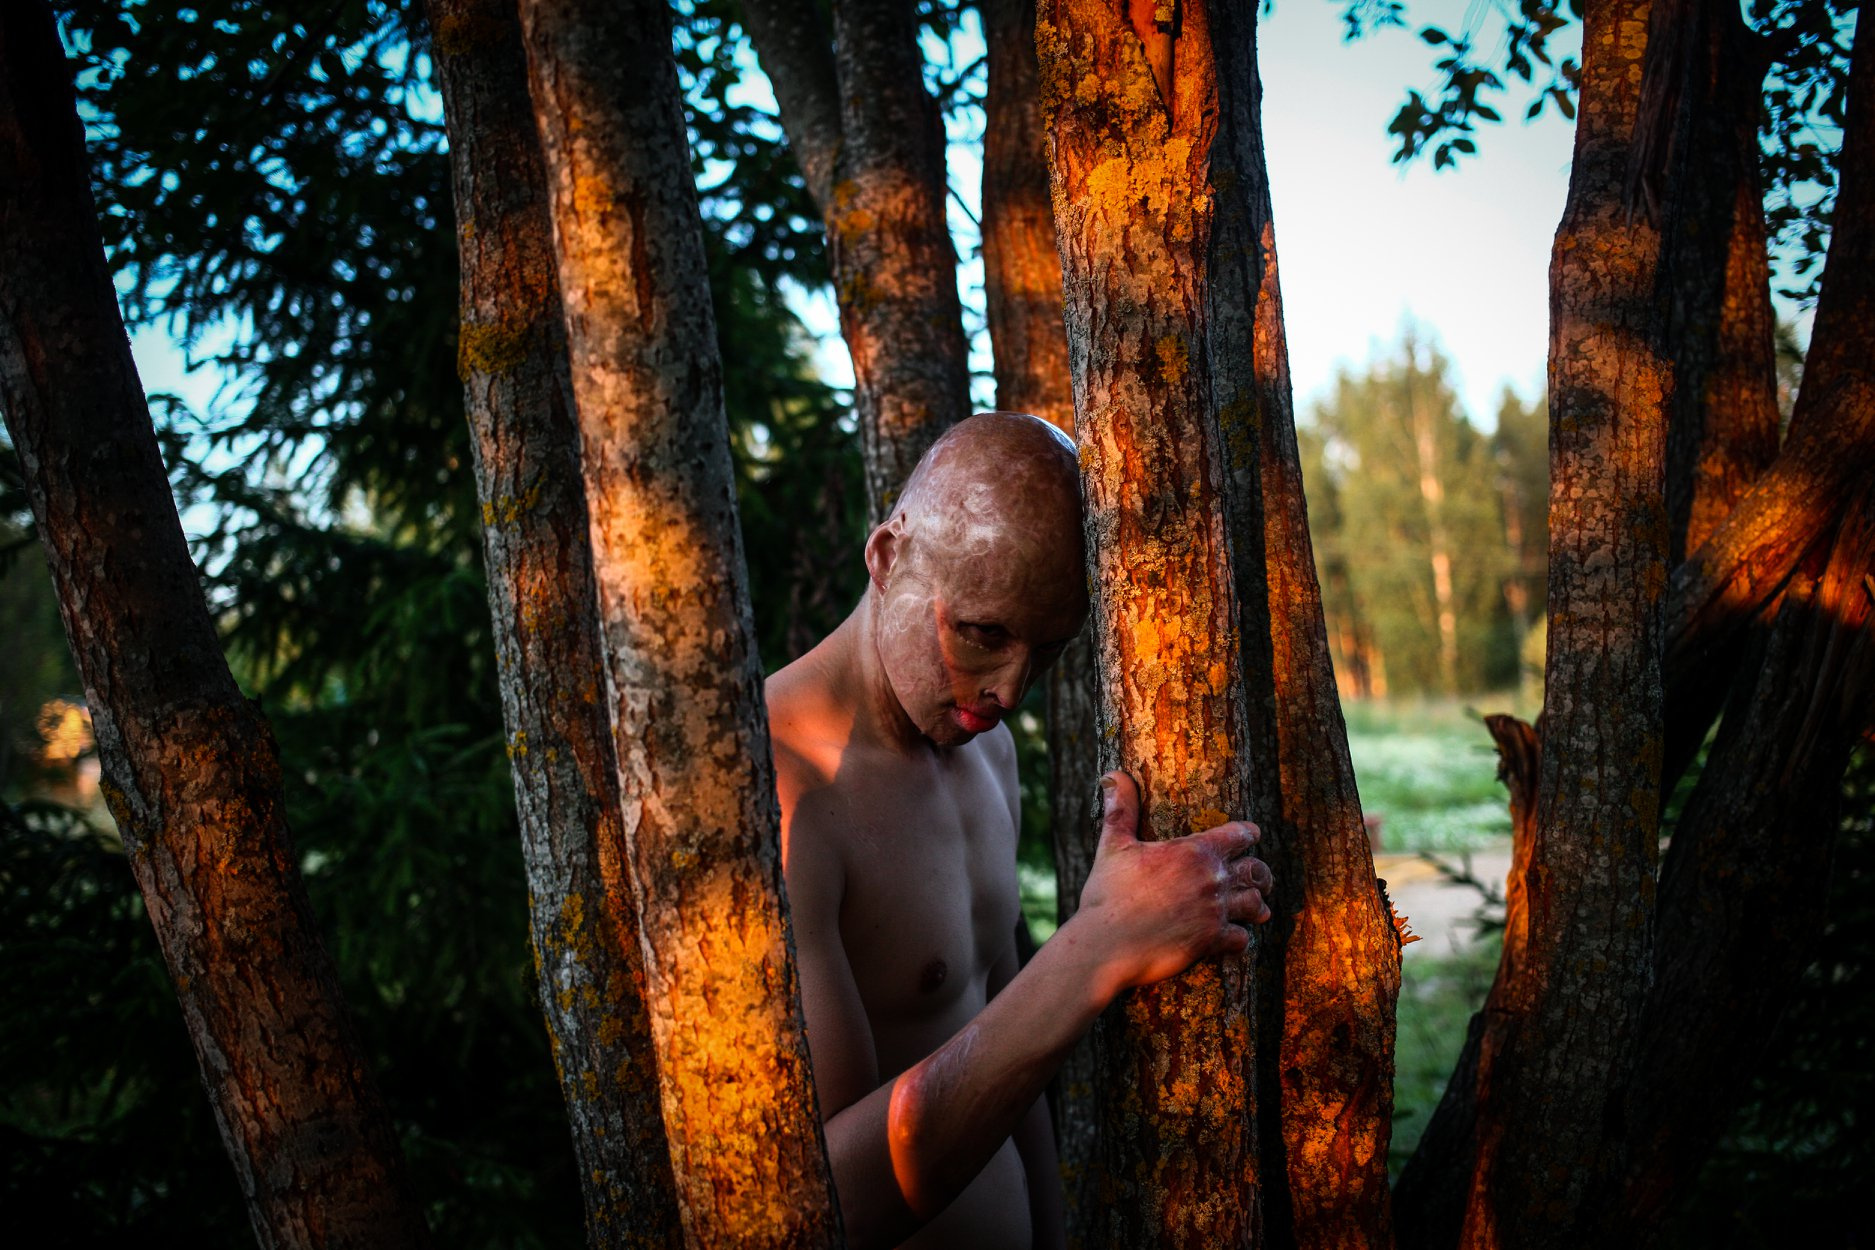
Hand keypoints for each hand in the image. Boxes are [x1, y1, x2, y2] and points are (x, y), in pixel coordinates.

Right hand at [1072, 771, 1272, 994]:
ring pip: (1255, 905)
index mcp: (1194, 851)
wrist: (1106, 944)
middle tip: (1260, 878)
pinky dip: (1241, 938)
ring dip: (1256, 906)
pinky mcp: (1211, 942)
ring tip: (1258, 909)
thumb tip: (1114, 774)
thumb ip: (1121, 809)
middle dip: (1260, 873)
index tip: (1251, 835)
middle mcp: (1212, 879)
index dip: (1248, 833)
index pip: (1239, 835)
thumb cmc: (1108, 893)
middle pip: (1256, 871)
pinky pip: (1242, 939)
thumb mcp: (1113, 845)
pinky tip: (1235, 938)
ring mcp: (1215, 912)